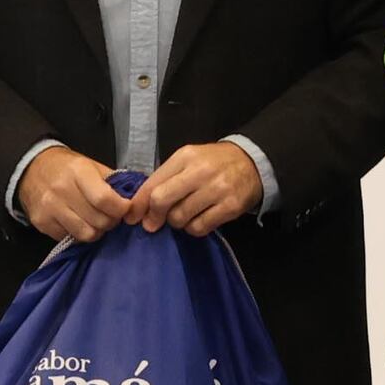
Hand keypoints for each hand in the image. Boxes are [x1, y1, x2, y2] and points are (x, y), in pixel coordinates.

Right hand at [16, 144, 132, 244]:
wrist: (31, 168)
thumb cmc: (67, 168)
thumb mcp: (92, 165)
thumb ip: (113, 182)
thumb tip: (137, 199)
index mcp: (78, 172)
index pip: (105, 199)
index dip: (121, 209)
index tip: (125, 208)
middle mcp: (62, 190)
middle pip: (98, 221)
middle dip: (111, 221)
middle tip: (111, 216)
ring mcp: (49, 208)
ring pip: (86, 234)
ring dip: (97, 231)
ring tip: (96, 221)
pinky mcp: (41, 222)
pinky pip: (69, 238)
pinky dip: (79, 234)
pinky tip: (79, 222)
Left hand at [133, 139, 264, 235]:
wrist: (252, 162)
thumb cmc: (213, 163)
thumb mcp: (187, 161)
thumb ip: (164, 179)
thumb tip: (140, 208)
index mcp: (185, 156)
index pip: (153, 183)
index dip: (139, 204)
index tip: (132, 217)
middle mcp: (200, 172)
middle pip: (162, 200)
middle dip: (154, 216)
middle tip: (154, 223)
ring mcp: (217, 190)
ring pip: (180, 217)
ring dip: (177, 222)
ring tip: (184, 215)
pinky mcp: (231, 207)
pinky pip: (200, 227)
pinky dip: (194, 228)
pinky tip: (197, 220)